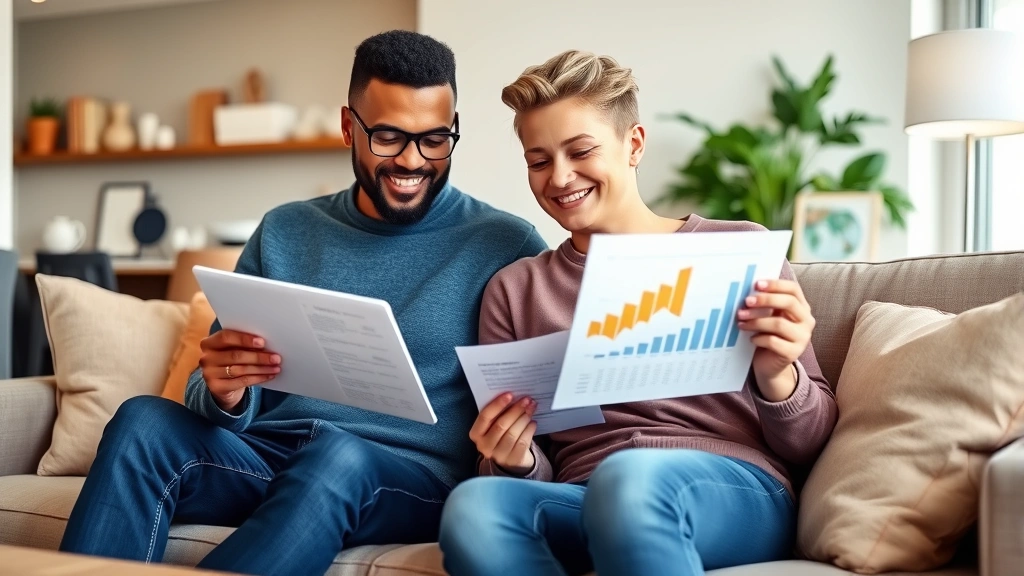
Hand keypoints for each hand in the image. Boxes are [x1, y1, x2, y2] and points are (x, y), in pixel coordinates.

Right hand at [199, 330, 280, 412]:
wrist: (222, 383)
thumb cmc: (231, 360)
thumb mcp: (233, 349)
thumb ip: (243, 344)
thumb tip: (266, 345)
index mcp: (208, 343)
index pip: (225, 337)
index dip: (244, 339)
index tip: (262, 342)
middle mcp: (206, 358)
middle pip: (235, 355)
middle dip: (258, 356)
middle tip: (276, 357)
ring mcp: (209, 373)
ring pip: (240, 369)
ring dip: (261, 368)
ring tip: (276, 367)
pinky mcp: (216, 387)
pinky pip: (241, 381)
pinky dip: (258, 378)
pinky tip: (269, 375)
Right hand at [469, 393, 537, 475]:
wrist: (509, 458)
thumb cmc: (501, 434)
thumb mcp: (493, 425)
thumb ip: (498, 413)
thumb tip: (513, 396)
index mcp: (476, 434)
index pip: (485, 416)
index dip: (497, 404)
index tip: (510, 394)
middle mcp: (484, 446)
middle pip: (501, 425)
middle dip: (515, 410)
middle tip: (527, 399)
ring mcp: (498, 455)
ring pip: (512, 434)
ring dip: (523, 418)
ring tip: (531, 408)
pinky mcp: (513, 460)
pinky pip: (522, 442)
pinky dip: (529, 430)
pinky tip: (533, 422)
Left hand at [736, 278, 813, 401]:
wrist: (770, 364)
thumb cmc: (767, 335)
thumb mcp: (768, 316)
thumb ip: (765, 304)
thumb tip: (749, 290)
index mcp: (802, 308)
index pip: (794, 290)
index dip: (776, 284)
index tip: (757, 284)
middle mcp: (806, 321)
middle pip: (789, 303)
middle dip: (765, 300)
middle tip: (746, 302)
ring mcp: (802, 338)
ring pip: (779, 324)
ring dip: (756, 321)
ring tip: (741, 322)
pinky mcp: (793, 353)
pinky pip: (773, 341)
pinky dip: (758, 338)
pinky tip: (751, 339)